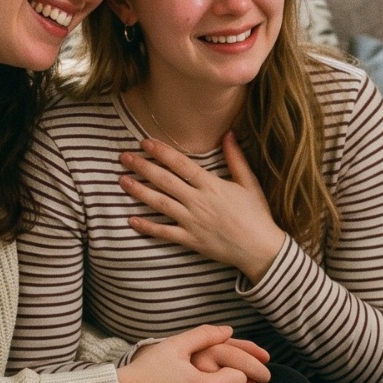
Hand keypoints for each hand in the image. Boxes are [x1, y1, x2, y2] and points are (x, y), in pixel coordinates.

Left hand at [120, 134, 286, 282]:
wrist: (261, 249)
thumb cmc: (257, 215)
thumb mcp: (249, 183)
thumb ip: (236, 158)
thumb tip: (228, 134)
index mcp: (212, 185)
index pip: (181, 164)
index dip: (162, 152)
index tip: (145, 143)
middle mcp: (198, 202)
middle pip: (165, 181)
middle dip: (142, 167)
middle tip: (124, 157)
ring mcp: (192, 222)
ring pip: (160, 204)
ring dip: (139, 192)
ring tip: (122, 181)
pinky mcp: (190, 240)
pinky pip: (164, 233)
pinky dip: (147, 227)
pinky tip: (131, 220)